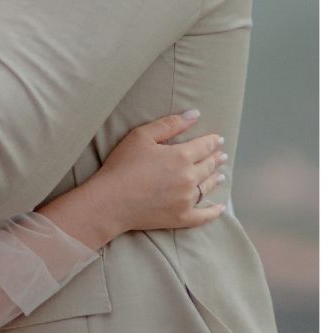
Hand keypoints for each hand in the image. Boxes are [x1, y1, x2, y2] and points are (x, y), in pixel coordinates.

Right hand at [89, 111, 226, 234]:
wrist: (110, 202)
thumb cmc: (122, 165)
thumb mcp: (142, 136)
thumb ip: (170, 124)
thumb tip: (195, 114)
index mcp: (181, 156)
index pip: (204, 146)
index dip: (213, 142)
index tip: (218, 140)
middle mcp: (189, 178)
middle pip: (208, 166)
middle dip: (216, 159)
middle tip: (222, 156)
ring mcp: (187, 200)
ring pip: (207, 187)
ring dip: (215, 179)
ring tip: (221, 175)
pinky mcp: (181, 218)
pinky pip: (203, 216)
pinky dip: (214, 212)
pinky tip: (220, 207)